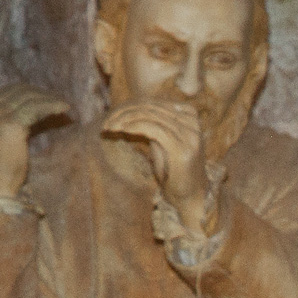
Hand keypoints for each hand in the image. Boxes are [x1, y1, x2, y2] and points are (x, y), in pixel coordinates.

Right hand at [0, 84, 70, 200]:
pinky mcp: (11, 124)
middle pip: (21, 91)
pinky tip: (64, 109)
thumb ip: (13, 114)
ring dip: (51, 100)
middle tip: (61, 101)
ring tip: (65, 106)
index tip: (50, 98)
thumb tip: (42, 103)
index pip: (12, 90)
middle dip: (43, 95)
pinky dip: (52, 107)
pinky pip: (36, 109)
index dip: (34, 92)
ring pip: (30, 99)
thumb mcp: (1, 130)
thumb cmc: (0, 163)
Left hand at [99, 99, 212, 222]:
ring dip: (124, 120)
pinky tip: (121, 130)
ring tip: (109, 128)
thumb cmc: (174, 169)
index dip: (129, 106)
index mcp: (189, 114)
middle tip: (106, 123)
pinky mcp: (181, 147)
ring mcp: (189, 134)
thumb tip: (128, 107)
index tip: (111, 117)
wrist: (191, 195)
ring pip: (149, 116)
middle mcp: (192, 121)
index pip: (153, 102)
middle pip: (150, 107)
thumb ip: (153, 122)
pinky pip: (152, 128)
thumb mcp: (163, 140)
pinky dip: (133, 127)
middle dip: (123, 113)